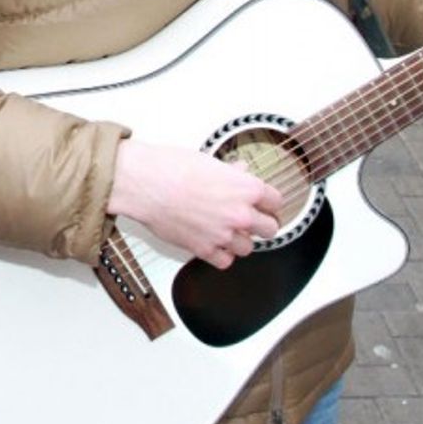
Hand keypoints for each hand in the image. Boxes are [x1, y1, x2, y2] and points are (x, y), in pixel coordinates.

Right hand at [107, 141, 282, 269]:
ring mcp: (223, 234)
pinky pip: (225, 261)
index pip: (276, 202)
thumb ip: (231, 173)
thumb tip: (240, 171)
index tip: (265, 204)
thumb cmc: (172, 168)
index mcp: (246, 188)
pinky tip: (214, 243)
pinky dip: (221, 254)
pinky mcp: (204, 249)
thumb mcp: (209, 161)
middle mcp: (240, 214)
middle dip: (261, 224)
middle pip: (270, 229)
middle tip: (251, 220)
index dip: (269, 203)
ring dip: (240, 240)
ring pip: (248, 248)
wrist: (146, 183)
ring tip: (228, 231)